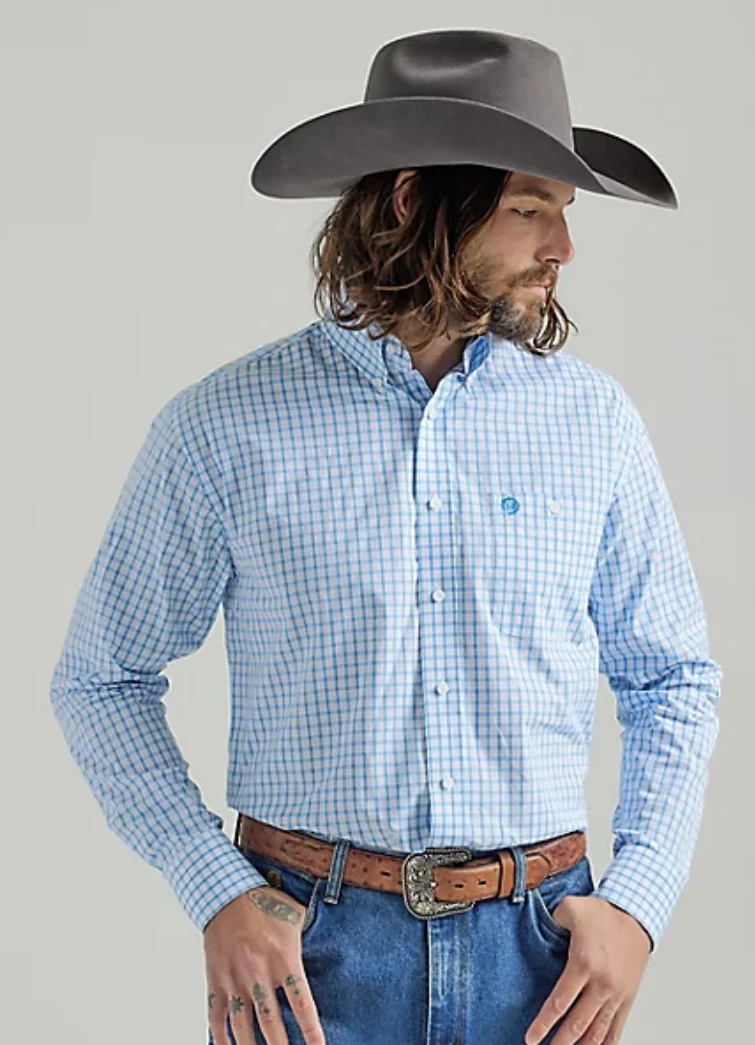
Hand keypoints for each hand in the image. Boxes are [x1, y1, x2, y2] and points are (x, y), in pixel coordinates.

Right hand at [203, 883, 326, 1044]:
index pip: (302, 1005)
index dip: (312, 1032)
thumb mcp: (295, 915)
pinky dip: (220, 1039)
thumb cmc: (262, 903)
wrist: (226, 894)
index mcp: (283, 960)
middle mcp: (259, 975)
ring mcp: (235, 981)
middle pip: (272, 1025)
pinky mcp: (216, 982)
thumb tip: (325, 944)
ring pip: (243, 1029)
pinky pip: (216, 1018)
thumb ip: (309, 935)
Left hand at [524, 895, 651, 1044]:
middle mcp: (602, 983)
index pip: (560, 1002)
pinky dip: (606, 1044)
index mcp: (584, 963)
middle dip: (560, 1042)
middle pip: (578, 1024)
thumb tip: (537, 928)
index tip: (531, 1038)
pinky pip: (617, 1028)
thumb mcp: (570, 907)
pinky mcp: (628, 998)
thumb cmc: (603, 913)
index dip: (544, 1023)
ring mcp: (616, 993)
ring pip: (598, 1032)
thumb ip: (550, 919)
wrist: (636, 915)